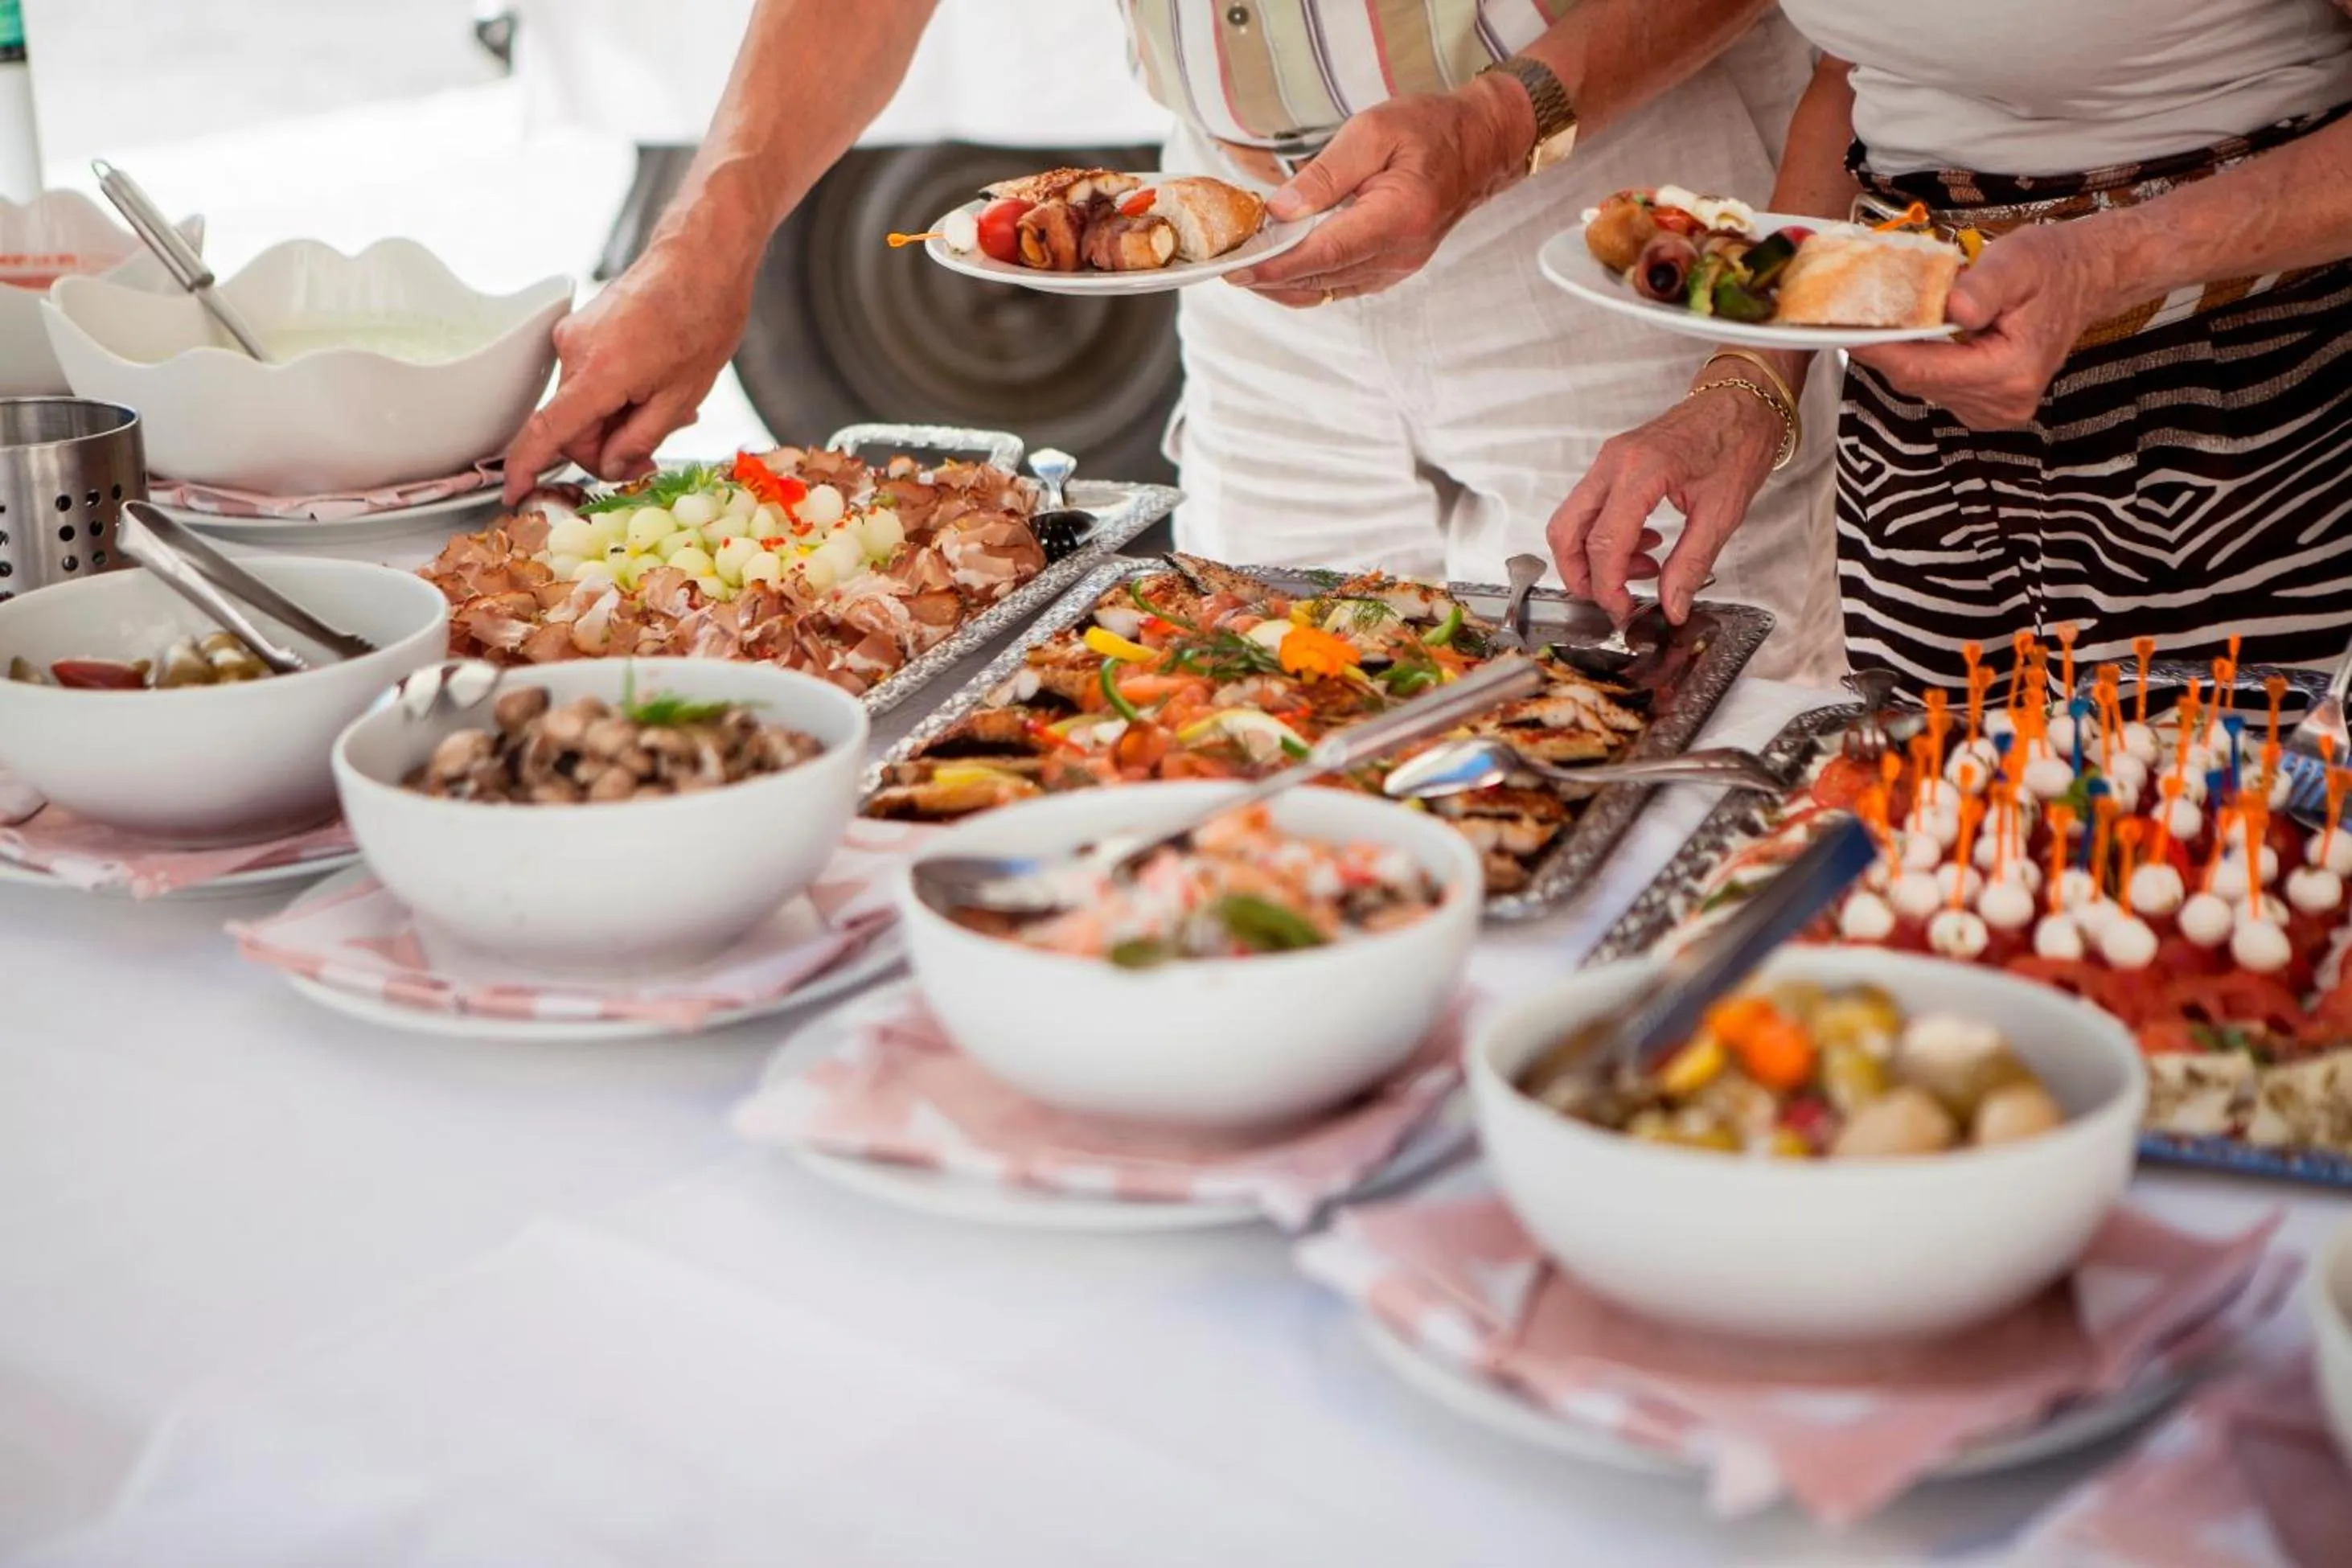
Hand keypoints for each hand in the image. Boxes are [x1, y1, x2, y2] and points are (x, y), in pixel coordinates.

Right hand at [503, 238, 758, 502]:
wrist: (701, 261)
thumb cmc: (702, 320)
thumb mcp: (680, 398)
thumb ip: (639, 440)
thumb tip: (611, 467)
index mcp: (598, 373)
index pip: (547, 432)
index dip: (527, 468)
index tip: (515, 493)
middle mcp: (574, 352)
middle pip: (572, 427)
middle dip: (607, 447)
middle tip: (651, 452)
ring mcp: (574, 336)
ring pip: (583, 405)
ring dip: (617, 419)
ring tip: (665, 407)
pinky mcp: (581, 329)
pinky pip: (589, 379)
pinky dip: (614, 395)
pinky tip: (652, 386)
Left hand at [1223, 76, 1529, 306]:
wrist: (1479, 146)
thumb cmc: (1430, 130)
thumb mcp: (1372, 132)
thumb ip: (1324, 174)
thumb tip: (1280, 210)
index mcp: (1397, 218)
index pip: (1325, 254)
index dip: (1277, 266)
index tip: (1238, 269)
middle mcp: (1398, 255)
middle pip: (1320, 279)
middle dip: (1268, 277)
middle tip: (1226, 263)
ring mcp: (1396, 268)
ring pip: (1327, 289)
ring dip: (1283, 283)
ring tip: (1246, 265)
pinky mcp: (1390, 270)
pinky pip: (1339, 285)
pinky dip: (1306, 279)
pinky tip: (1280, 264)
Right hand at [1548, 382, 1780, 625]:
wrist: (1744, 400)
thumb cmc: (1738, 441)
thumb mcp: (1722, 513)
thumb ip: (1690, 564)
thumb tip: (1672, 606)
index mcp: (1641, 472)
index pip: (1603, 543)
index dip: (1608, 586)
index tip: (1623, 609)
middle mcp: (1614, 463)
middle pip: (1566, 531)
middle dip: (1580, 575)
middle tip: (1611, 599)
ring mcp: (1609, 460)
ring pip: (1572, 520)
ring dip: (1595, 557)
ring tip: (1643, 570)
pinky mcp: (1613, 462)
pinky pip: (1590, 507)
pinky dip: (1606, 536)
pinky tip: (1645, 545)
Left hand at [1845, 221, 2116, 429]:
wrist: (2085, 280)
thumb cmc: (2052, 266)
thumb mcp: (2019, 261)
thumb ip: (1984, 286)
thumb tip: (1951, 308)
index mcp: (2011, 373)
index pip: (1923, 371)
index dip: (1878, 351)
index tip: (1840, 330)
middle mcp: (2002, 403)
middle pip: (1916, 382)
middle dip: (1883, 349)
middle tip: (1849, 317)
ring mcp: (1994, 412)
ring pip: (1922, 386)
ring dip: (1900, 354)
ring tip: (1882, 319)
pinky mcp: (1986, 408)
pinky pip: (1936, 386)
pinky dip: (1919, 360)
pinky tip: (1914, 334)